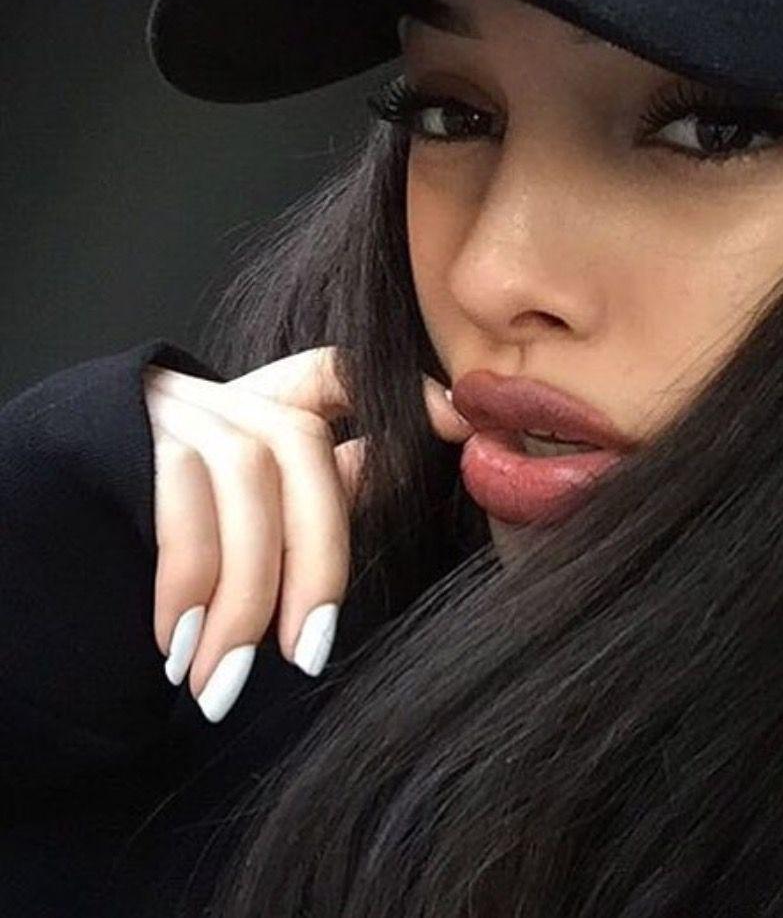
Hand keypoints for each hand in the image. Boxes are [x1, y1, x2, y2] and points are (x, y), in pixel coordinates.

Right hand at [144, 348, 471, 722]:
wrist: (50, 510)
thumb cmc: (173, 520)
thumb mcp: (251, 500)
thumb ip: (316, 484)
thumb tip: (390, 469)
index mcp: (269, 405)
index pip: (341, 373)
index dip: (403, 390)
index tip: (459, 422)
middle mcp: (230, 397)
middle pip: (301, 452)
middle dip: (316, 561)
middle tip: (309, 656)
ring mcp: (180, 410)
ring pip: (244, 485)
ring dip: (243, 597)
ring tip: (223, 684)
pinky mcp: (130, 439)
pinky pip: (177, 506)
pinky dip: (186, 584)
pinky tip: (179, 648)